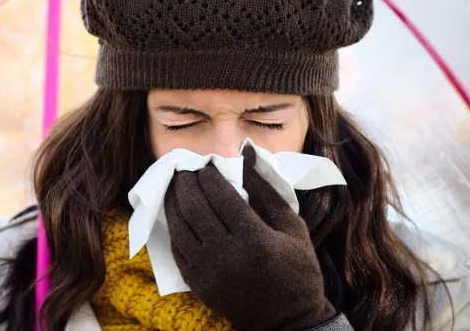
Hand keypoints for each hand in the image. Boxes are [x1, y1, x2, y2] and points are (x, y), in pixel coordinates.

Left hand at [163, 147, 334, 330]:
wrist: (287, 320)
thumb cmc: (297, 270)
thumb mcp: (292, 227)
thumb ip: (266, 190)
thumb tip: (246, 154)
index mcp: (254, 238)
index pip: (220, 196)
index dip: (209, 176)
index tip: (206, 164)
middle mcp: (227, 254)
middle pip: (195, 208)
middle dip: (186, 183)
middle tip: (185, 170)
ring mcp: (208, 271)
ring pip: (179, 227)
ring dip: (173, 201)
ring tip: (176, 186)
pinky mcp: (197, 284)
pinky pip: (176, 249)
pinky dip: (173, 227)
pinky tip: (176, 213)